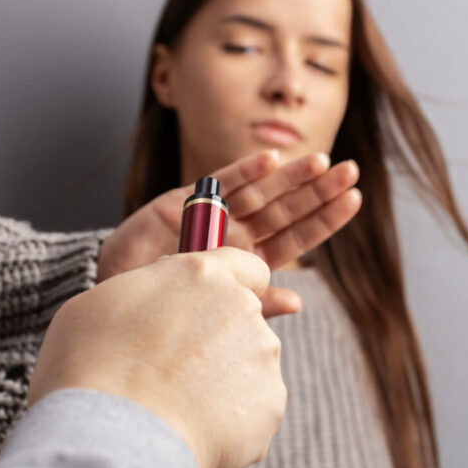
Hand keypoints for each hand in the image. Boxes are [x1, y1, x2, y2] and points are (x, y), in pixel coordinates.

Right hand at [28, 247, 287, 467]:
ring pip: (248, 365)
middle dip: (218, 340)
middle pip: (244, 318)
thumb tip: (156, 303)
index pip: (244, 264)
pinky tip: (189, 429)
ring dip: (222, 381)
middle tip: (171, 370)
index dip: (231, 285)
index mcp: (198, 273)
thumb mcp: (100, 304)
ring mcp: (261, 355)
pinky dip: (229, 421)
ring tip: (173, 406)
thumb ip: (146, 292)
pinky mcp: (271, 404)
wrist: (112, 439)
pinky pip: (252, 409)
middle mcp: (240, 307)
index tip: (210, 307)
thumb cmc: (90, 367)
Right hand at [97, 149, 361, 315]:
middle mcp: (236, 235)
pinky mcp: (185, 201)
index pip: (296, 238)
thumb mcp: (217, 307)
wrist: (114, 294)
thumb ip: (256, 302)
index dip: (324, 218)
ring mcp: (212, 216)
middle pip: (285, 210)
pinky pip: (220, 184)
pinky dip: (245, 171)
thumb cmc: (165, 306)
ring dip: (290, 177)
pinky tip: (271, 159)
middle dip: (317, 190)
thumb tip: (298, 301)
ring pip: (259, 192)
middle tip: (351, 171)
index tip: (353, 200)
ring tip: (321, 161)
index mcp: (249, 262)